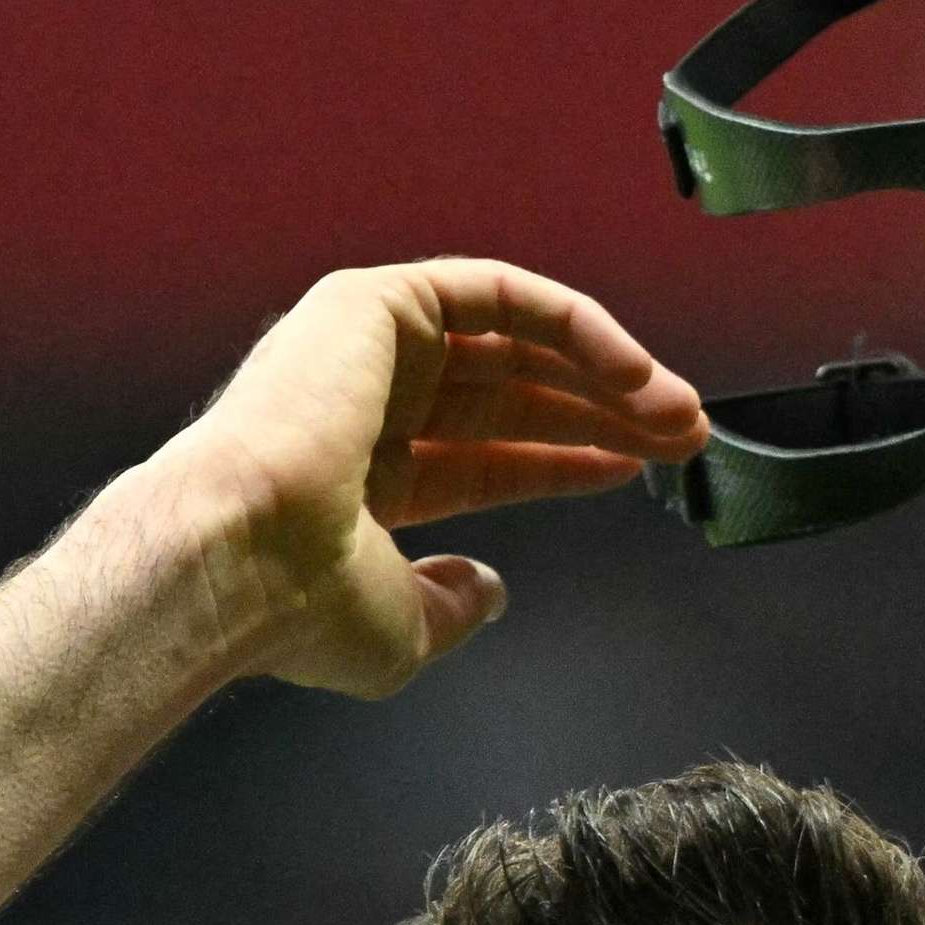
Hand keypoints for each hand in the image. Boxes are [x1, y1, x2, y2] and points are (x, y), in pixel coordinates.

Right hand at [140, 261, 705, 699]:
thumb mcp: (403, 629)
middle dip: (604, 411)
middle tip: (681, 435)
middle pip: (510, 392)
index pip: (484, 454)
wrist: (243, 560)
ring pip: (512, 339)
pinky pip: (497, 294)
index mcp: (357, 476)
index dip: (565, 457)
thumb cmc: (298, 606)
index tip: (634, 466)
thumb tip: (489, 590)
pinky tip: (631, 371)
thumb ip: (452, 606)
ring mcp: (363, 349)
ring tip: (676, 410)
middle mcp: (358, 403)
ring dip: (604, 370)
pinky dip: (573, 324)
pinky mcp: (373, 304)